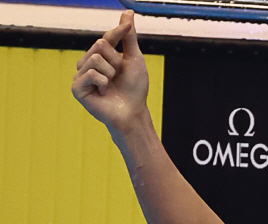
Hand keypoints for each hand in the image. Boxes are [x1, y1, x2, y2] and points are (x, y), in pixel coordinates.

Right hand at [71, 10, 148, 133]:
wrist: (133, 111)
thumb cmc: (134, 89)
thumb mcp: (134, 59)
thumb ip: (128, 37)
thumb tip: (127, 12)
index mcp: (99, 57)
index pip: (106, 37)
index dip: (117, 33)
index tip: (127, 25)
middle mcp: (87, 64)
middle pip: (100, 45)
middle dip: (116, 61)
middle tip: (118, 77)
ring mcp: (80, 76)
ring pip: (95, 58)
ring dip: (110, 73)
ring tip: (110, 85)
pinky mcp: (77, 88)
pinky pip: (90, 73)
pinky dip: (103, 82)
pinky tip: (103, 92)